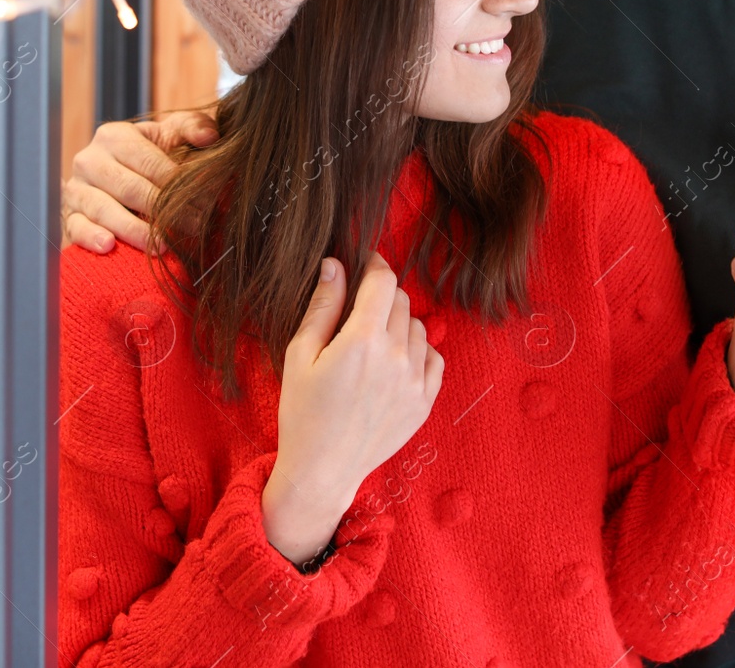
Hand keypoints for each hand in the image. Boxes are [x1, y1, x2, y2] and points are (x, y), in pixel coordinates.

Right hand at [62, 109, 218, 251]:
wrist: (112, 176)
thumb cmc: (148, 156)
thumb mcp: (169, 135)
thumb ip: (192, 127)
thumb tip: (209, 136)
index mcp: (113, 136)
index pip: (149, 162)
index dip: (177, 183)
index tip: (203, 203)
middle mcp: (89, 160)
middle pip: (129, 188)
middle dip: (163, 210)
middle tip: (193, 227)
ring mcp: (76, 189)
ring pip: (104, 209)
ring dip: (134, 230)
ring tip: (162, 245)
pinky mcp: (68, 217)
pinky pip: (77, 227)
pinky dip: (91, 237)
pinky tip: (109, 245)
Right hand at [261, 252, 443, 564]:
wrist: (322, 470)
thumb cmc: (302, 412)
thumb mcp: (300, 355)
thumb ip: (322, 306)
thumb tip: (335, 264)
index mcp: (362, 341)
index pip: (383, 281)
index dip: (373, 265)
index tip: (364, 264)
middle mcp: (396, 357)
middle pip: (401, 301)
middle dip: (381, 297)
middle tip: (359, 312)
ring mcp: (415, 381)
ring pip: (419, 328)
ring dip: (399, 325)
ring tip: (372, 345)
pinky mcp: (425, 402)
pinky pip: (434, 358)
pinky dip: (417, 352)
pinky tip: (394, 364)